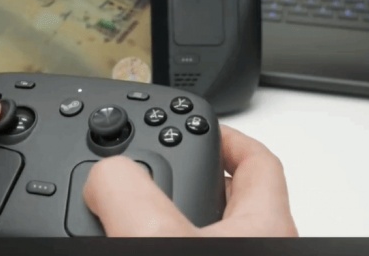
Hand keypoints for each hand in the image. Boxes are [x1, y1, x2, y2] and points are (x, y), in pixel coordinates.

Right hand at [83, 125, 298, 236]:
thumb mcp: (160, 237)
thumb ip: (129, 192)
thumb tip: (105, 174)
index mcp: (263, 225)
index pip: (257, 161)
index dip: (228, 136)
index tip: (199, 124)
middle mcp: (255, 246)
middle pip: (232, 196)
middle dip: (192, 175)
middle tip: (158, 163)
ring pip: (208, 227)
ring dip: (173, 214)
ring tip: (136, 209)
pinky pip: (186, 247)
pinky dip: (163, 238)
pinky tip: (133, 241)